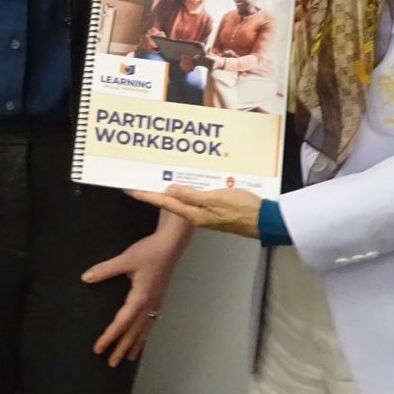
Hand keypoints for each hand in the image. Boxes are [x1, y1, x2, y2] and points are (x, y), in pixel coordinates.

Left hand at [87, 222, 187, 366]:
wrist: (172, 245)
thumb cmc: (150, 251)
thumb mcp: (126, 259)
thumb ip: (106, 270)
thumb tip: (86, 278)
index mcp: (140, 298)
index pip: (122, 323)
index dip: (110, 336)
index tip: (99, 348)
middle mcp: (150, 304)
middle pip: (134, 332)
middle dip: (123, 348)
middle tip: (112, 363)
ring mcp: (156, 303)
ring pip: (145, 330)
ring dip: (135, 345)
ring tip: (129, 359)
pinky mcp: (159, 298)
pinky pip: (151, 322)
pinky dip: (145, 334)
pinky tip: (143, 338)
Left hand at [127, 185, 262, 239]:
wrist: (265, 221)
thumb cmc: (242, 209)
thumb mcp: (216, 198)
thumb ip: (192, 194)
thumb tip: (169, 189)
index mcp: (193, 214)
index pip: (163, 202)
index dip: (145, 195)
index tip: (129, 188)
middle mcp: (196, 214)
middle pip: (171, 199)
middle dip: (156, 189)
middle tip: (143, 175)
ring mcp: (206, 212)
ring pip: (184, 197)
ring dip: (173, 187)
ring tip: (161, 173)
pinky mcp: (216, 209)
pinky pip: (198, 197)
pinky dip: (190, 188)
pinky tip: (190, 179)